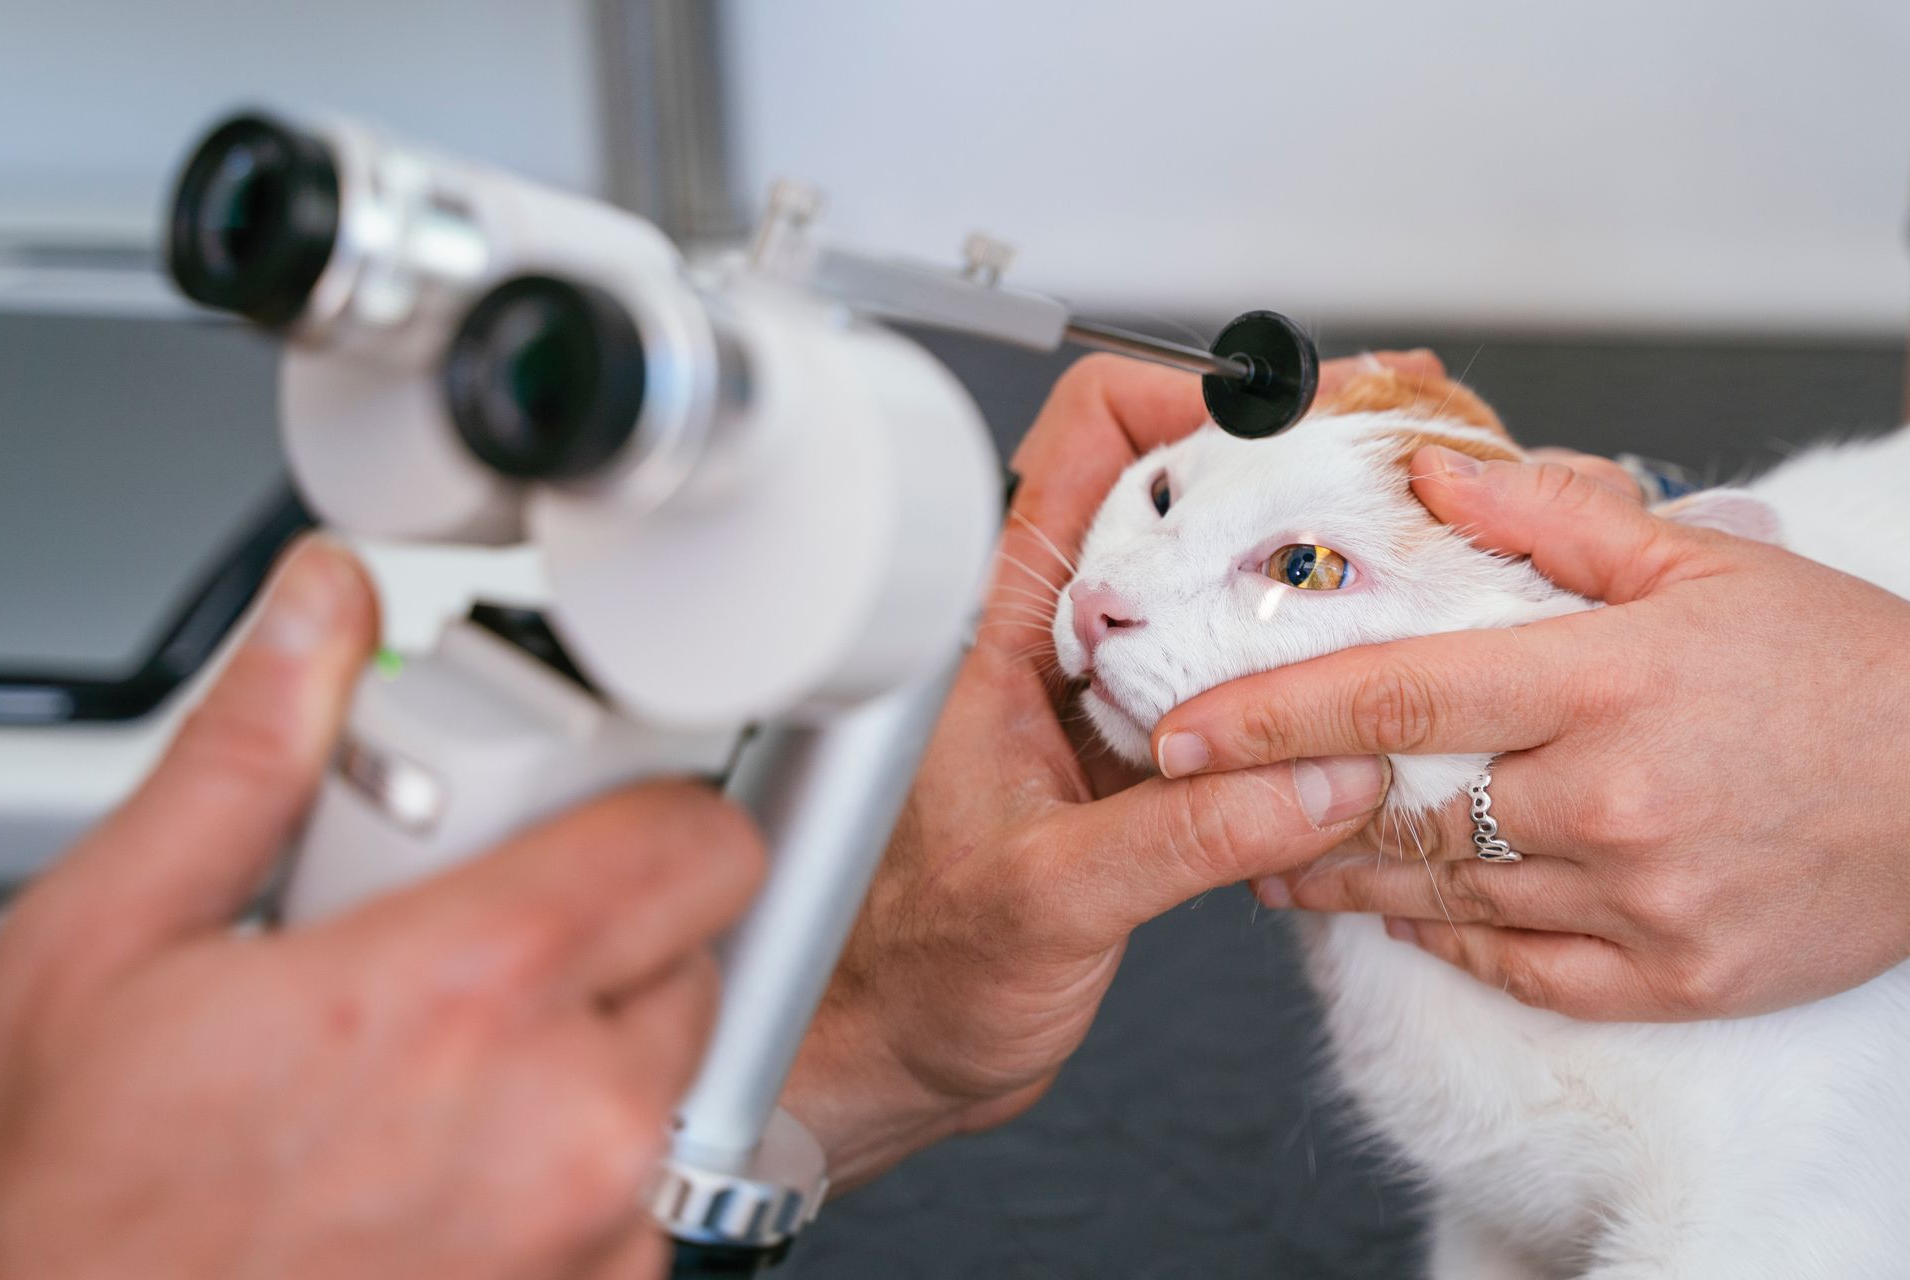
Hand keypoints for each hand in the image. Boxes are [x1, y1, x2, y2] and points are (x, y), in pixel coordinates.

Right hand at [0, 539, 762, 1279]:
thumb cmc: (66, 1201)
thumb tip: (323, 611)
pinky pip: (639, 1193)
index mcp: (468, 997)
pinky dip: (568, 1166)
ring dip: (582, 1055)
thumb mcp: (110, 943)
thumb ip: (250, 755)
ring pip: (667, 1076)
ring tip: (431, 1076)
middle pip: (691, 952)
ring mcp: (591, 1236)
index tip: (585, 817)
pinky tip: (442, 1168)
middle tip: (464, 952)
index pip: (701, 840)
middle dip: (597, 930)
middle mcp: (567, 1126)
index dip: (646, 807)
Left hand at [780, 352, 1448, 1187]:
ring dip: (1295, 581)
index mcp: (999, 635)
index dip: (1179, 401)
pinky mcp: (1144, 762)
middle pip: (1172, 502)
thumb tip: (1324, 776)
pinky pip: (1234, 685)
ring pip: (1210, 592)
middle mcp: (1054, 647)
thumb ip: (1188, 836)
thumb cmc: (920, 969)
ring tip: (1391, 575)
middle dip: (1273, 480)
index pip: (1082, 446)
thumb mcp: (1053, 897)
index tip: (1283, 422)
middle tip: (1374, 486)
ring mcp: (1103, 700)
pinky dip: (1298, 678)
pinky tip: (1354, 692)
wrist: (902, 1050)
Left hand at [1153, 448, 1909, 1020]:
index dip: (1268, 713)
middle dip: (1284, 808)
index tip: (1180, 726)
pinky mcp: (1673, 980)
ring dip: (1343, 879)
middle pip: (1395, 810)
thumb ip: (1552, 518)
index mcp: (1604, 682)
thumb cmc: (1845, 669)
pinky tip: (1400, 916)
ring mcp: (1639, 902)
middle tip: (1208, 797)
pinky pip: (1521, 970)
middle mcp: (1607, 799)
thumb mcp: (1705, 564)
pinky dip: (1448, 940)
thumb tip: (1429, 468)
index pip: (1392, 692)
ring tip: (1275, 859)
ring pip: (1443, 896)